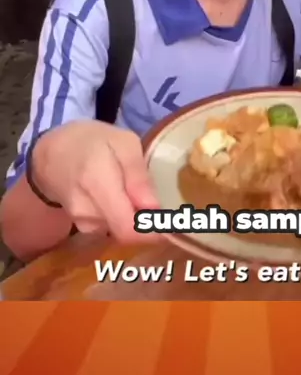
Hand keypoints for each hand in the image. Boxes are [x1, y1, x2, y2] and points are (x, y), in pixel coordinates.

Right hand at [32, 121, 158, 240]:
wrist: (53, 153)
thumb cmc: (93, 142)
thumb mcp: (123, 143)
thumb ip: (138, 175)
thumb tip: (154, 208)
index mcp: (97, 182)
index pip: (126, 227)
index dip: (153, 233)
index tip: (173, 223)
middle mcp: (86, 209)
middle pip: (128, 232)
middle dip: (147, 221)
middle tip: (162, 201)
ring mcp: (81, 222)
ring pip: (121, 231)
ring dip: (134, 217)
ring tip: (134, 191)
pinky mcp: (82, 228)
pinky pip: (112, 228)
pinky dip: (122, 217)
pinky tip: (119, 197)